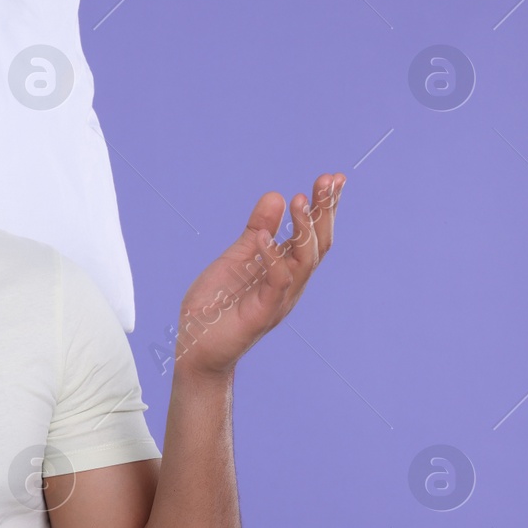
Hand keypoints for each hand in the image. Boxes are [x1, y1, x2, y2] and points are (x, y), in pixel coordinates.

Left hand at [173, 173, 345, 378]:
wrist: (195, 348)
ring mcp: (279, 299)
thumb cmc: (215, 307)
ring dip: (304, 230)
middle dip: (325, 211)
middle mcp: (289, 284)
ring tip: (299, 199)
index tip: (333, 178)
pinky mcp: (263, 314)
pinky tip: (263, 237)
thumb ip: (256, 231)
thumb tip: (276, 195)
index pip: (312, 235)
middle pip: (318, 244)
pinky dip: (272, 258)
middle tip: (330, 180)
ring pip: (304, 262)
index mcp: (285, 270)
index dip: (324, 207)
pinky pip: (276, 283)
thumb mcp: (236, 258)